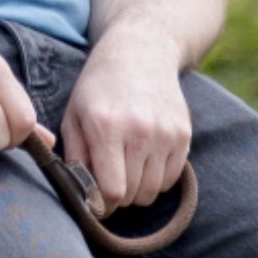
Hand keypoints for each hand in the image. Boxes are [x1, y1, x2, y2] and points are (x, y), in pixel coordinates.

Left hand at [59, 28, 191, 208]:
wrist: (140, 52)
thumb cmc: (99, 87)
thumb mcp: (73, 116)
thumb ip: (74, 157)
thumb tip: (80, 196)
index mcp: (106, 127)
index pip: (112, 191)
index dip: (101, 204)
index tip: (95, 201)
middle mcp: (140, 132)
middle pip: (133, 195)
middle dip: (118, 197)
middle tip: (109, 183)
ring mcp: (166, 133)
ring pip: (153, 191)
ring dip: (138, 190)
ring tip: (126, 171)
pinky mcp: (184, 134)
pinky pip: (171, 178)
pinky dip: (157, 179)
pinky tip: (144, 161)